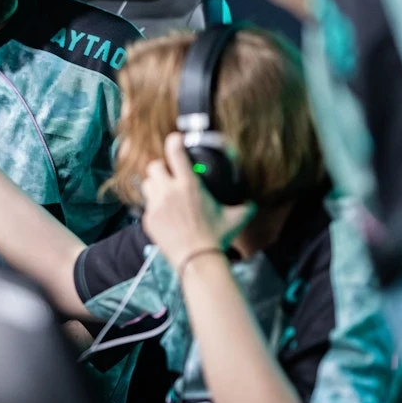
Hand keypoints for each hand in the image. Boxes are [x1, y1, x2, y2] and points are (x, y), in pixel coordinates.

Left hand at [140, 133, 252, 268]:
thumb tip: (254, 202)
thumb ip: (245, 206)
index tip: (176, 141)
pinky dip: (154, 206)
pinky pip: (146, 205)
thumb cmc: (216, 239)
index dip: (173, 141)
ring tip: (165, 193)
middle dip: (162, 168)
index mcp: (189, 185)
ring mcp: (156, 206)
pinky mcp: (148, 220)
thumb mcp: (235, 219)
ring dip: (155, 185)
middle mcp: (169, 191)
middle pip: (155, 166)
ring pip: (147, 184)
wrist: (197, 261)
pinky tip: (165, 214)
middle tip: (170, 175)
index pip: (174, 151)